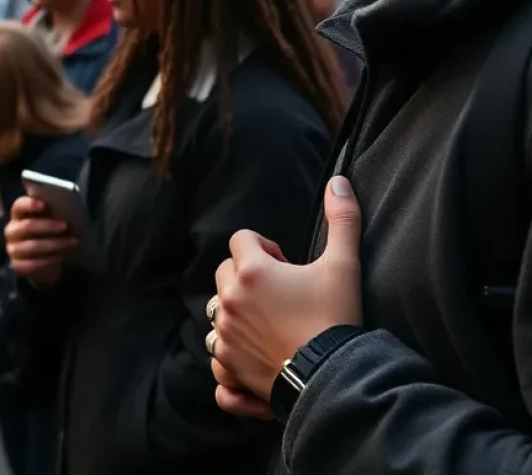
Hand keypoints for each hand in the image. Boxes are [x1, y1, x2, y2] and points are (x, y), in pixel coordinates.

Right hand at [4, 195, 76, 286]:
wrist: (46, 257)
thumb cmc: (50, 230)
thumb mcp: (51, 217)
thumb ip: (52, 208)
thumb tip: (60, 202)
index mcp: (18, 214)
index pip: (19, 206)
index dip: (29, 204)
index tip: (44, 204)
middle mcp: (12, 231)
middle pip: (27, 226)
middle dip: (48, 226)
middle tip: (65, 226)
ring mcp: (12, 249)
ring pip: (32, 246)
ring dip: (54, 244)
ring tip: (71, 242)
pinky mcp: (16, 266)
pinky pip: (32, 264)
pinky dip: (49, 260)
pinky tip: (62, 256)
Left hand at [210, 176, 362, 406]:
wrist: (335, 380)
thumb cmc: (337, 319)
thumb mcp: (344, 265)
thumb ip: (342, 219)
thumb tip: (339, 181)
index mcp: (251, 270)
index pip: (240, 239)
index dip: (263, 247)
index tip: (287, 265)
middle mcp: (230, 299)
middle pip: (226, 272)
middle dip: (247, 276)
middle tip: (282, 293)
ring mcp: (225, 334)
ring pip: (220, 311)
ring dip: (238, 313)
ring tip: (270, 324)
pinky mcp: (228, 365)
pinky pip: (217, 355)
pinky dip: (230, 355)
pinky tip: (254, 356)